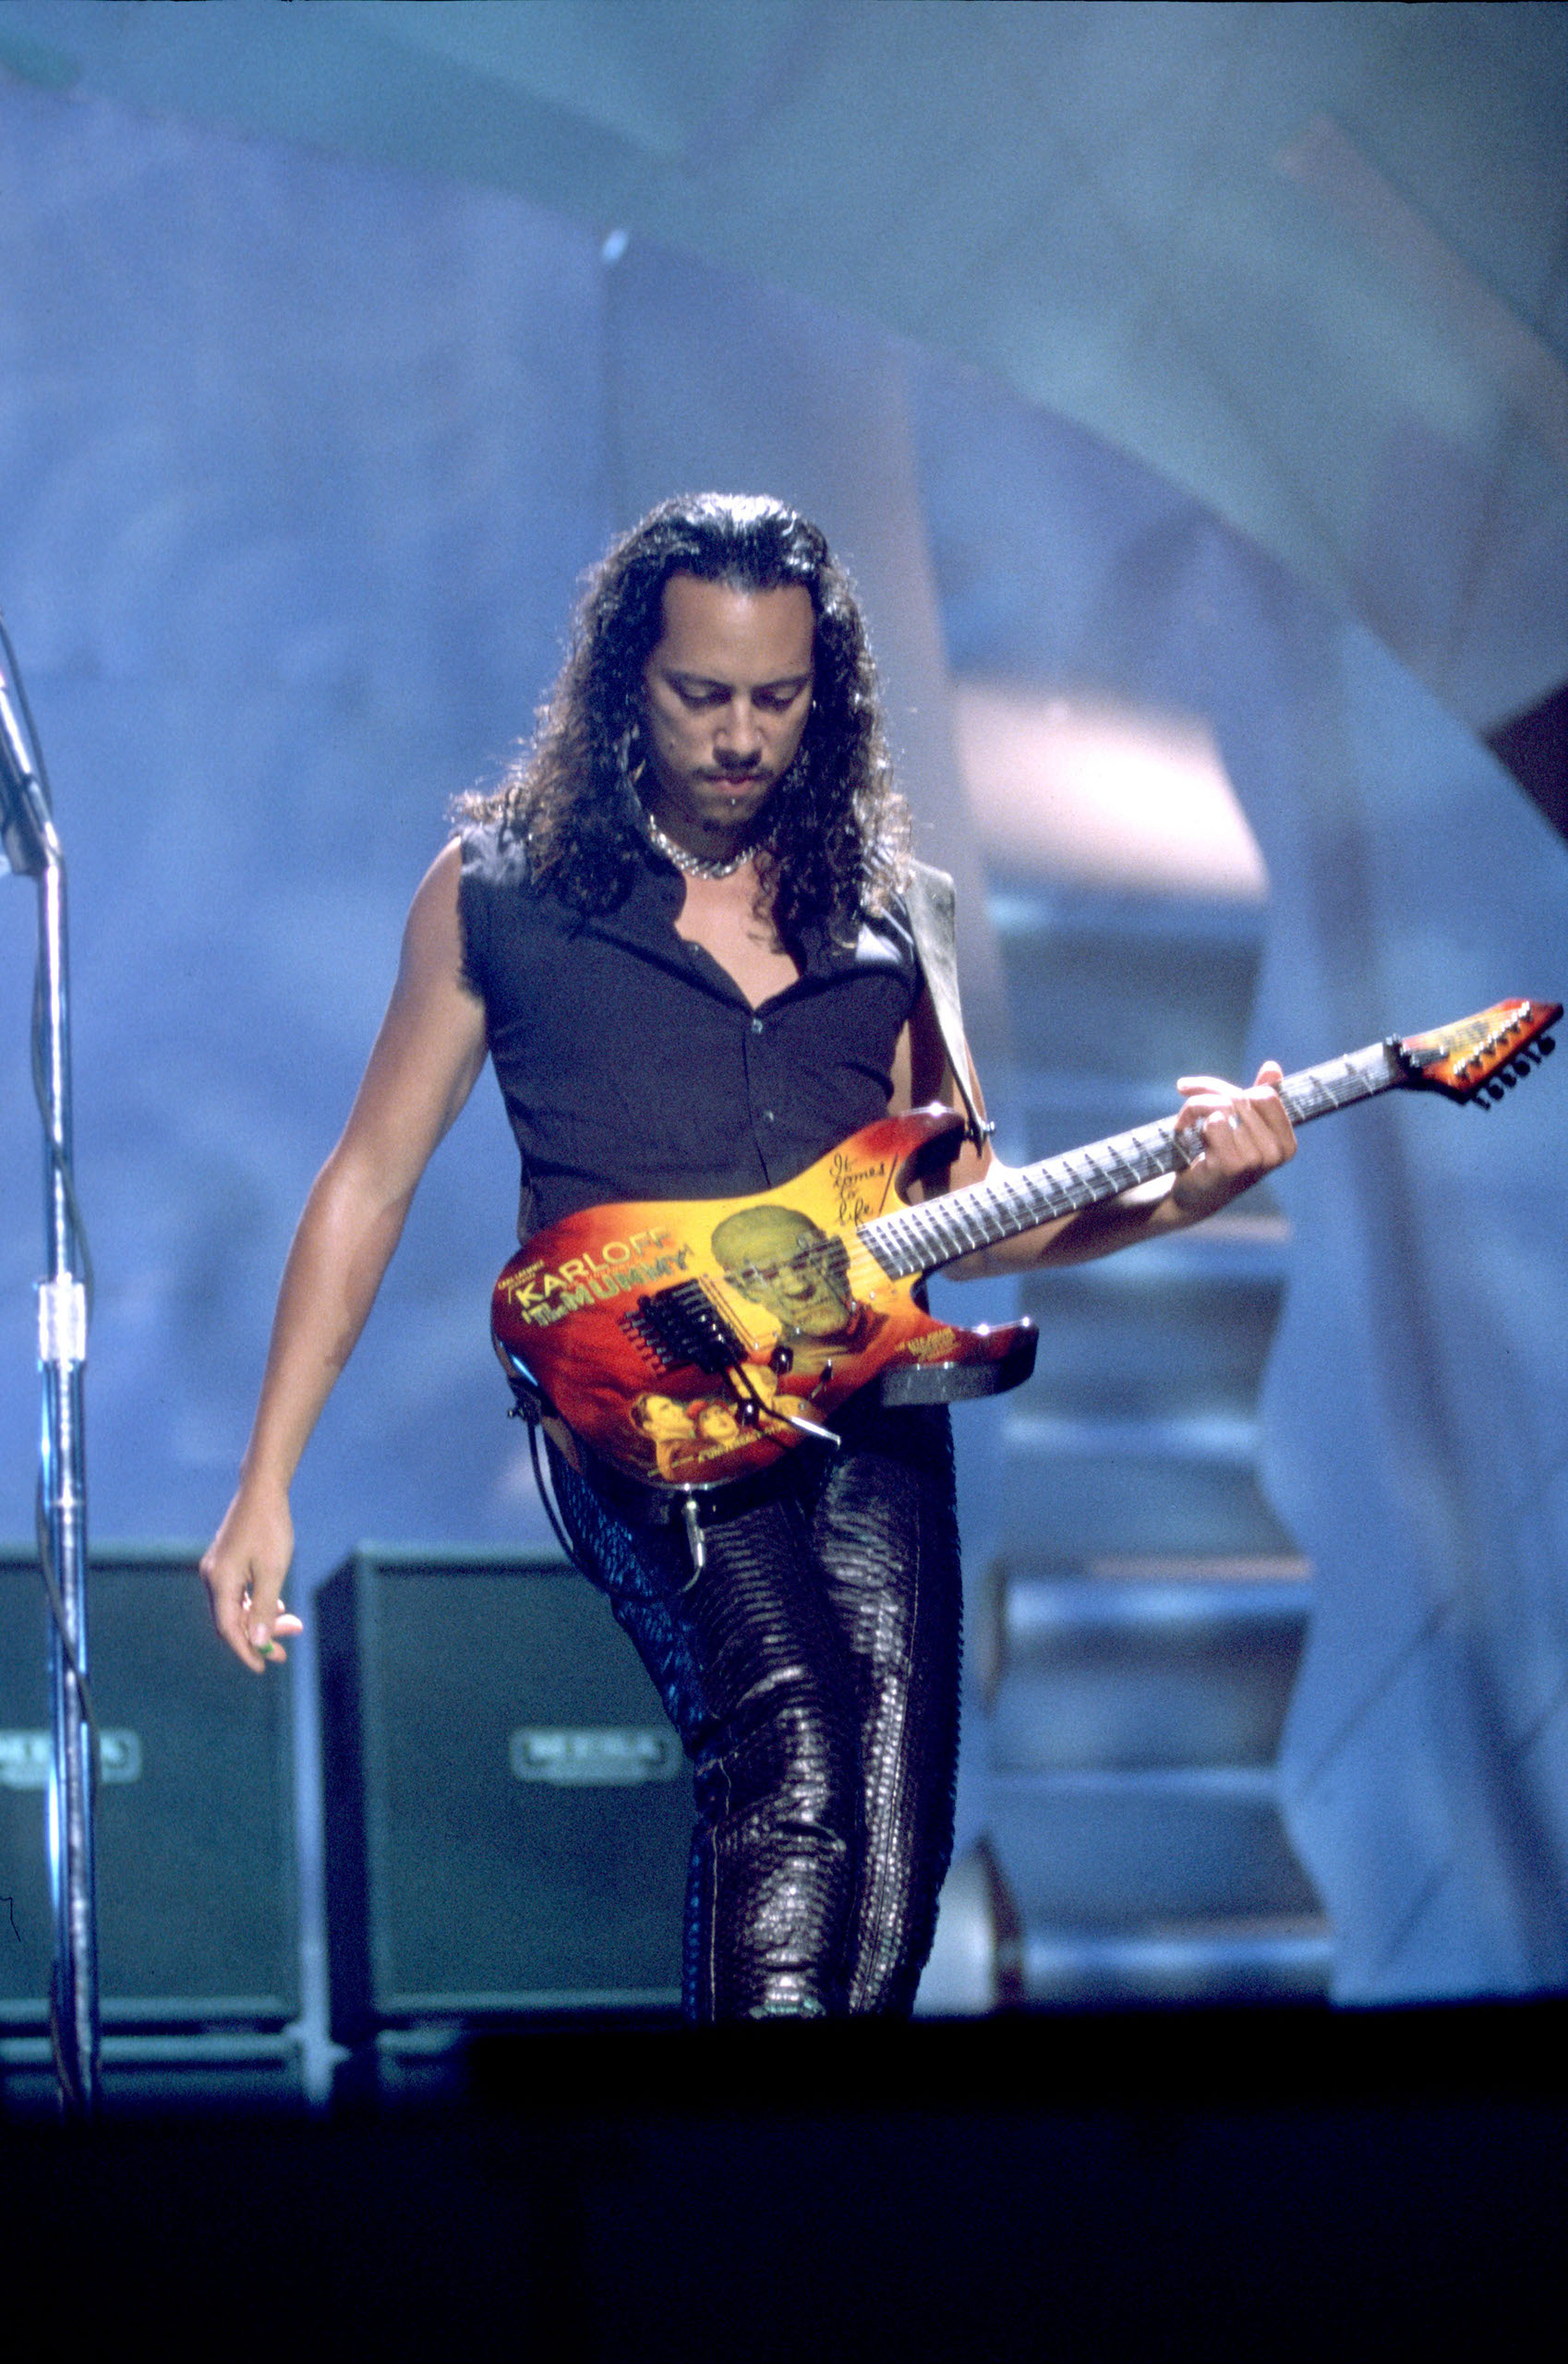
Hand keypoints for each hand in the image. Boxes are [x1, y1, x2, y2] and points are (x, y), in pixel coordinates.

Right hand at [200, 1481, 304, 1674]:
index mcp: (219, 1581)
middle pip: (232, 1620)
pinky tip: (278, 1607)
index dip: (246, 1650)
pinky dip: (257, 1604)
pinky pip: (238, 1594)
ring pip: (237, 1607)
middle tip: (286, 1650)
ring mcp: (217, 1569)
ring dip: (262, 1619)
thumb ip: (265, 1607)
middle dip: (259, 1636)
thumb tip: (259, 1641)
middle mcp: (212, 1578)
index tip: (264, 1667)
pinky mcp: (226, 1562)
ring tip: (293, 1626)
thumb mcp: (273, 1571)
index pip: (229, 1629)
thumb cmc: (270, 1528)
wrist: (262, 1490)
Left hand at [1169, 1060, 1294, 1220]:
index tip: (1205, 1093)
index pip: (1265, 1094)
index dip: (1230, 1090)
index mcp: (1287, 1144)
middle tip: (1188, 1108)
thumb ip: (1259, 1099)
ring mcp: (1256, 1161)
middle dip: (1207, 1096)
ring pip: (1224, 1107)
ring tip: (1185, 1123)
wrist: (1193, 1195)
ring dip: (1194, 1108)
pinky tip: (1186, 1137)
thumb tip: (1272, 1067)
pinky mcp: (1231, 1166)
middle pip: (1242, 1098)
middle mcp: (1276, 1154)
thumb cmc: (1218, 1157)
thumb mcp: (1240, 1126)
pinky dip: (1192, 1123)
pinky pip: (1214, 1121)